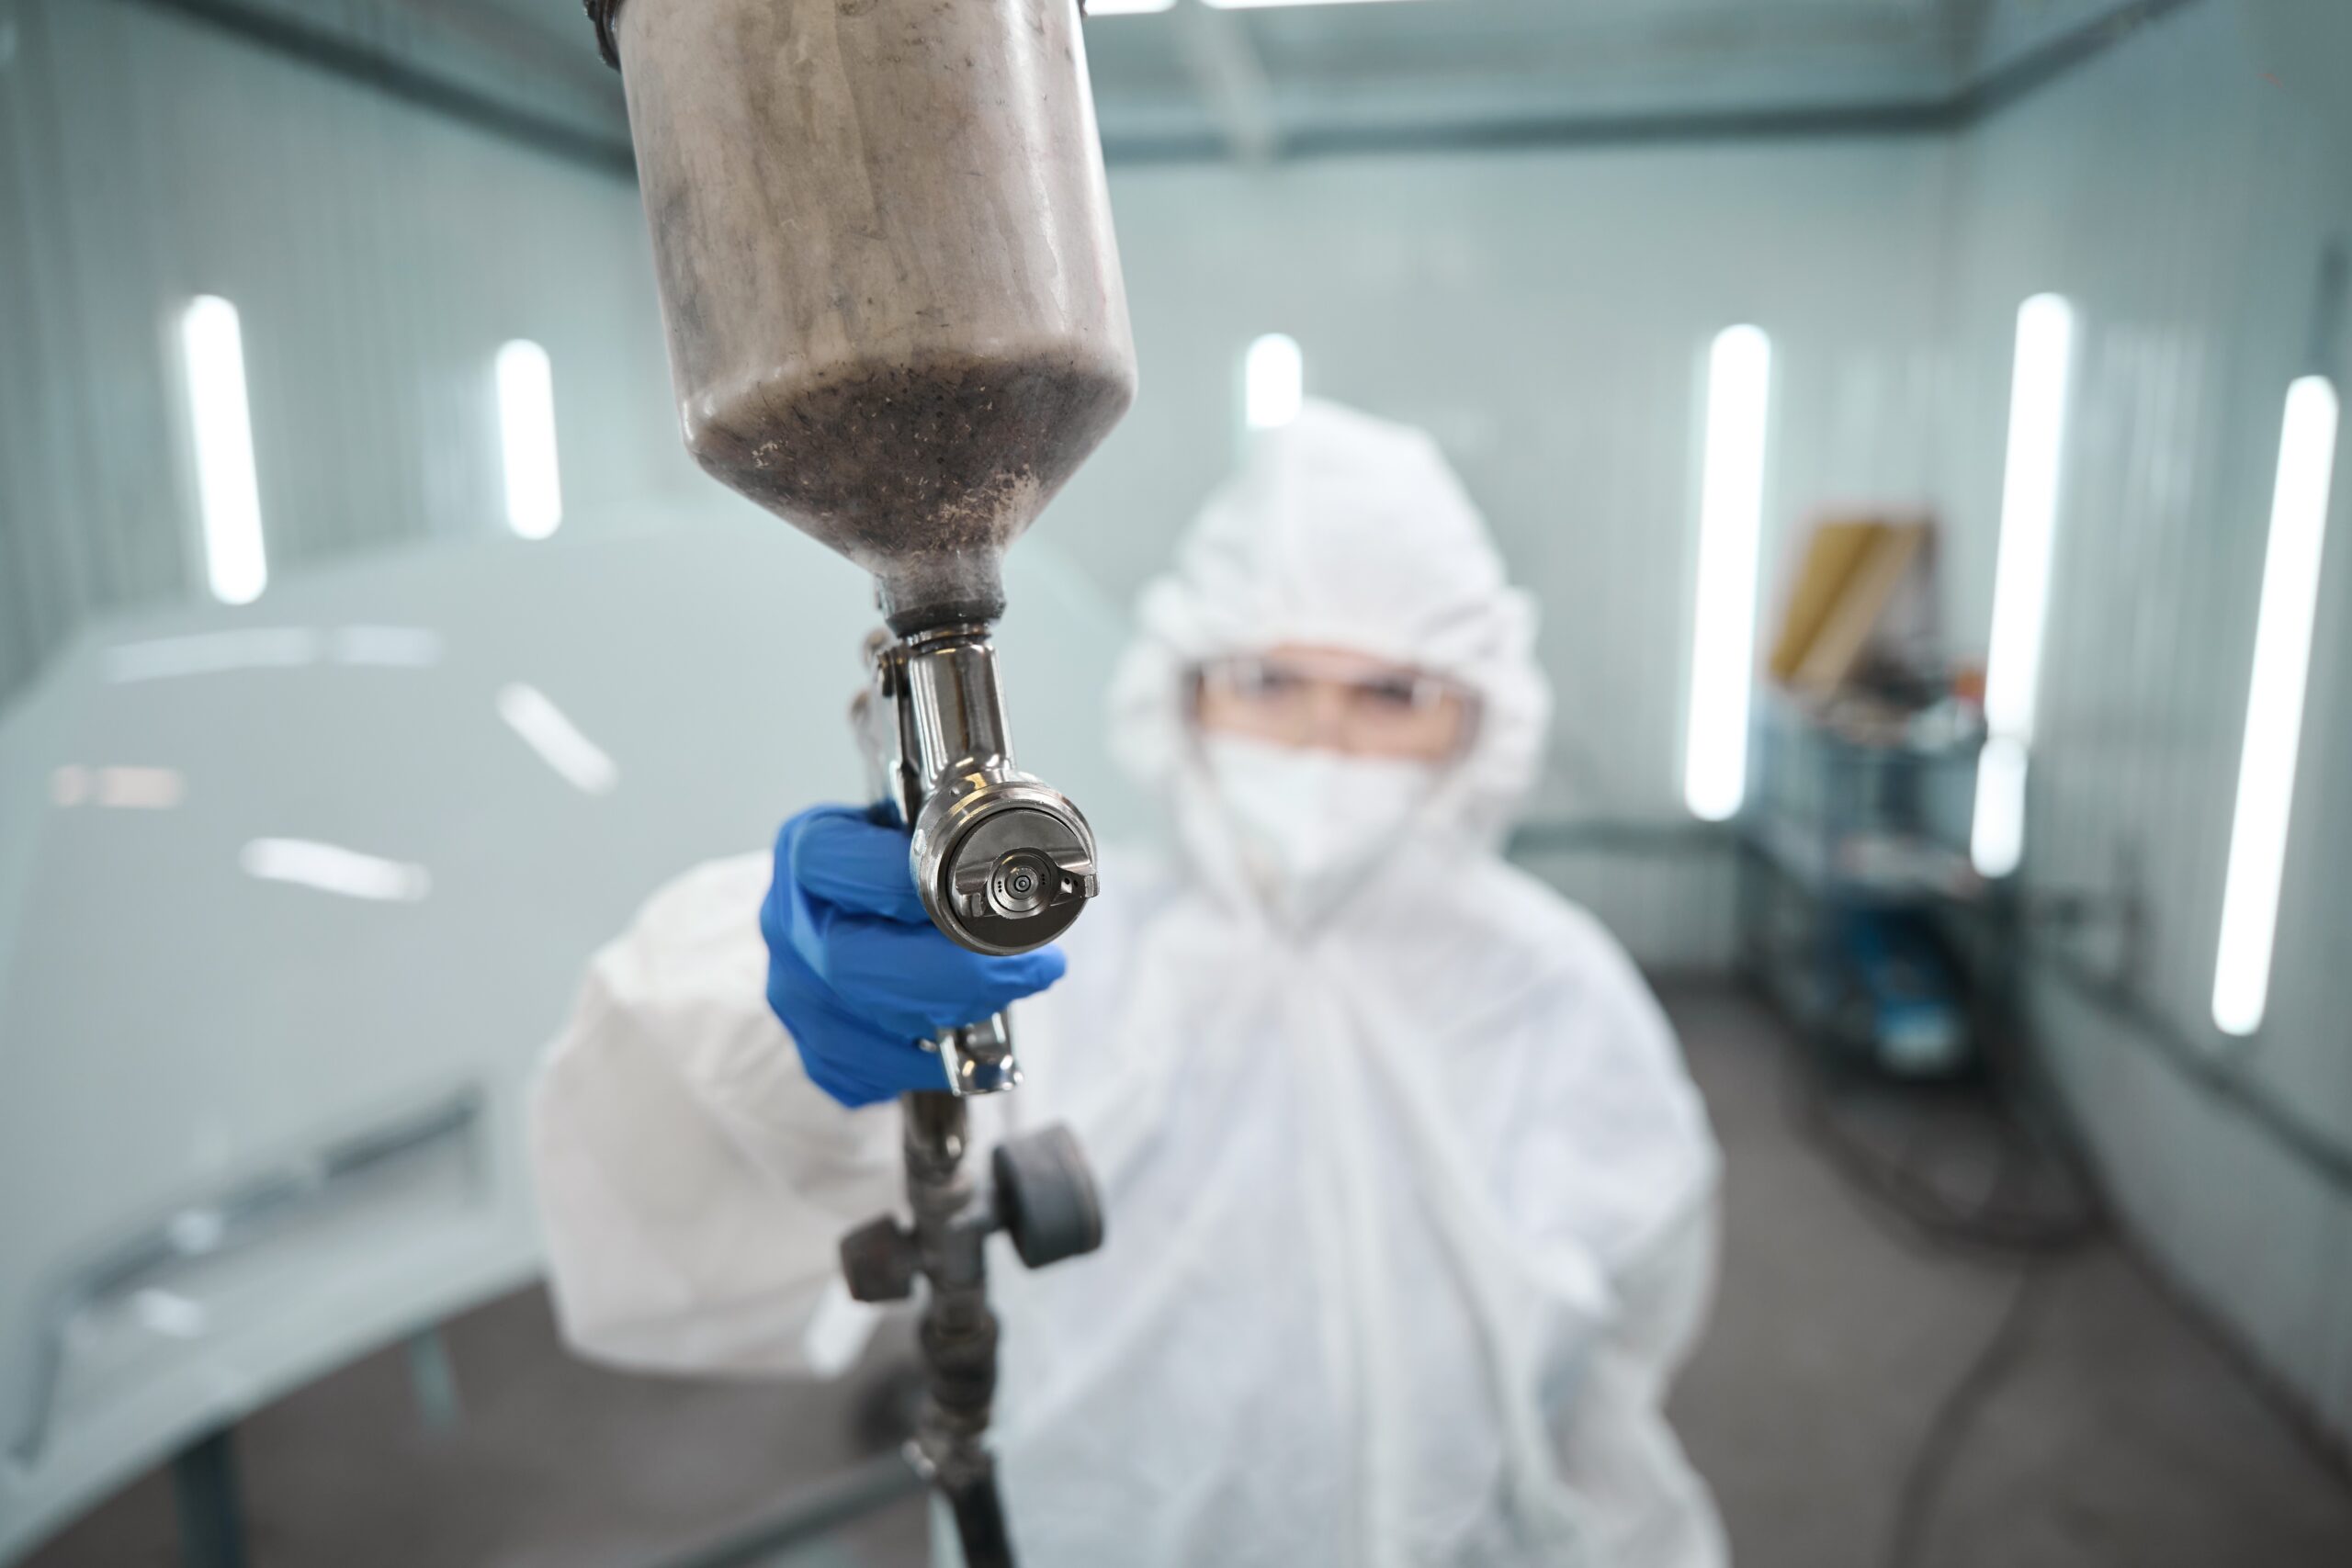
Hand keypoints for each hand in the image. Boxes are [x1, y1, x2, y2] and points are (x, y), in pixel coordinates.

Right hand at [759, 805, 1067, 1106]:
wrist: (853, 902)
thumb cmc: (898, 860)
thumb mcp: (917, 823)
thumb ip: (953, 838)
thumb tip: (1036, 869)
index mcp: (808, 848)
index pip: (842, 865)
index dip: (915, 888)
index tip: (991, 903)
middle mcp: (788, 920)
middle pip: (850, 963)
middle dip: (952, 977)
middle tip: (1027, 972)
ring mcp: (790, 987)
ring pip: (857, 1026)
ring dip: (945, 1024)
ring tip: (1003, 1002)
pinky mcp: (805, 1042)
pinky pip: (858, 1071)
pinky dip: (917, 1065)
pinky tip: (956, 1046)